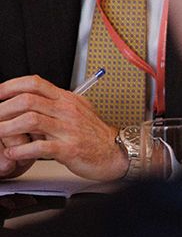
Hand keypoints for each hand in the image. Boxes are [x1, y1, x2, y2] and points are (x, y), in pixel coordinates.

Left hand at [0, 76, 128, 180]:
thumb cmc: (94, 135)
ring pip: (31, 121)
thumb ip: (52, 106)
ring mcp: (68, 129)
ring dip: (7, 128)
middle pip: (28, 100)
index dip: (10, 86)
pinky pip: (40, 147)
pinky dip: (21, 150)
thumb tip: (25, 104)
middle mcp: (67, 111)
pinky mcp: (69, 149)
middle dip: (3, 108)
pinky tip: (13, 153)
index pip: (35, 83)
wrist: (116, 152)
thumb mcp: (76, 112)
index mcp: (67, 99)